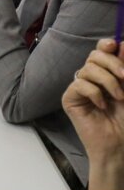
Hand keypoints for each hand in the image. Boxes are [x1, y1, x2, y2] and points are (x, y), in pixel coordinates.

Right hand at [63, 39, 123, 189]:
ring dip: (108, 81)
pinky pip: (80, 85)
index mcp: (107, 74)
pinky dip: (95, 93)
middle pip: (94, 55)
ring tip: (119, 98)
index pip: (102, 51)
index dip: (106, 44)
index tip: (115, 45)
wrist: (120, 145)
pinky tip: (102, 106)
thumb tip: (122, 45)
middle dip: (111, 62)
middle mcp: (92, 78)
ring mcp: (80, 88)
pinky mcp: (70, 99)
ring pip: (88, 69)